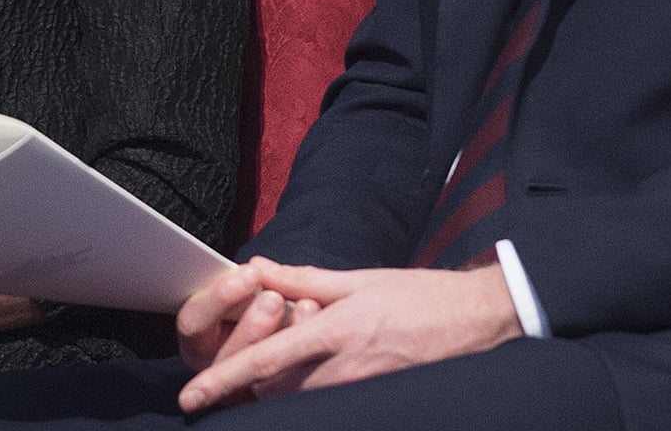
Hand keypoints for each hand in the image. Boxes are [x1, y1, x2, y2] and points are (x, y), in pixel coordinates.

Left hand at [176, 262, 521, 412]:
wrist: (477, 323)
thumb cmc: (419, 296)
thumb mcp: (360, 280)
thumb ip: (303, 279)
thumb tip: (256, 270)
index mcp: (337, 329)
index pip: (267, 359)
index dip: (224, 378)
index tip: (193, 395)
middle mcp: (344, 368)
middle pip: (275, 387)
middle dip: (254, 374)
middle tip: (260, 343)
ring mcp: (359, 390)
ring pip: (297, 398)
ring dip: (281, 380)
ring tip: (301, 345)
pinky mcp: (371, 401)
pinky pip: (323, 402)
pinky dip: (308, 387)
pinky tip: (318, 364)